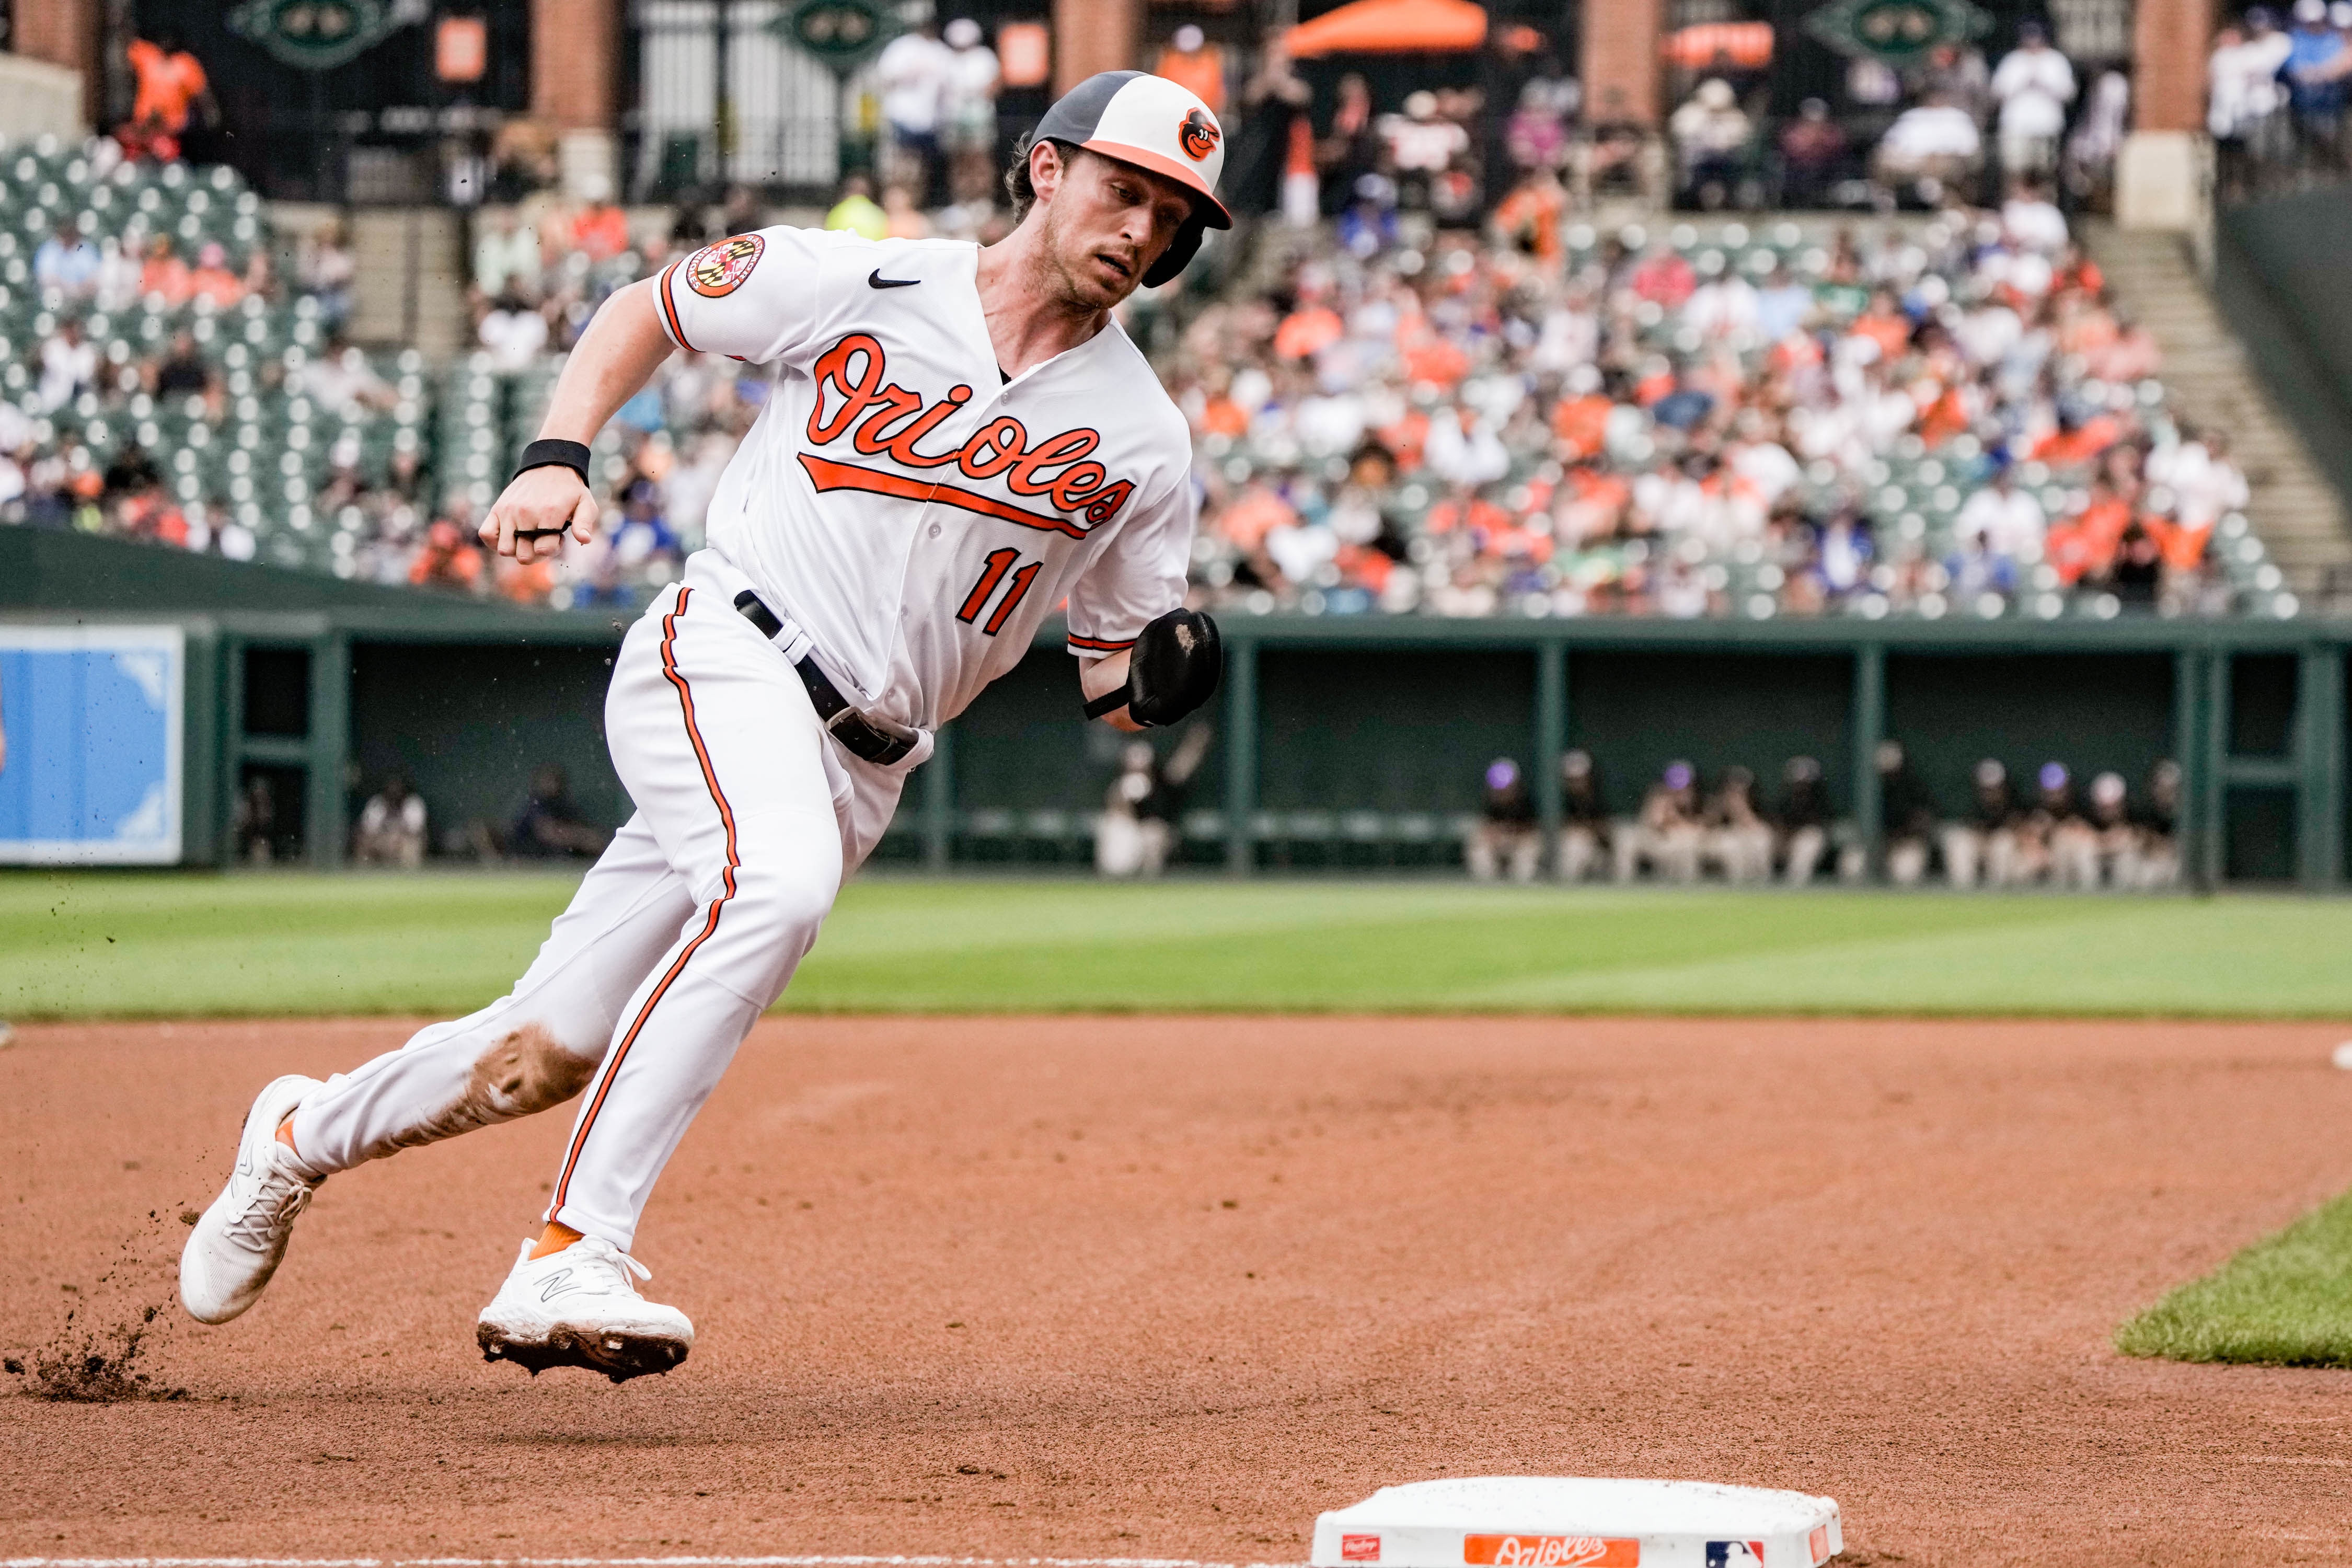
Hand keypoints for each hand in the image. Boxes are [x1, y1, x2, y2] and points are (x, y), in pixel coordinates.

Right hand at [481, 465, 598, 563]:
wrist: (550, 465)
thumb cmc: (569, 490)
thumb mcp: (586, 504)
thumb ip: (585, 523)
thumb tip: (584, 540)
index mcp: (548, 514)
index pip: (544, 550)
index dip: (554, 548)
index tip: (558, 536)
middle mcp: (525, 513)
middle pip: (523, 556)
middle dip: (536, 553)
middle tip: (543, 537)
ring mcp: (508, 511)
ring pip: (504, 550)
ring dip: (517, 549)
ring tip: (528, 535)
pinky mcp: (497, 508)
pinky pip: (486, 534)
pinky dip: (495, 541)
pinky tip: (510, 535)